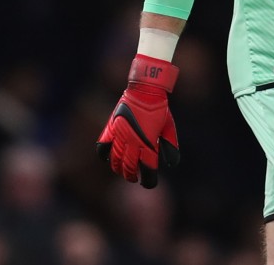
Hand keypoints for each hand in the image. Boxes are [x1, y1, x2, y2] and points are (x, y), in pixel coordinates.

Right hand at [96, 54, 179, 187]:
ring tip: (122, 170)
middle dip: (132, 176)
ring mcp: (119, 136)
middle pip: (129, 168)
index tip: (149, 183)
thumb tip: (172, 164)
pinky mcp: (110, 129)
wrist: (145, 89)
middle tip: (134, 178)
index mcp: (148, 143)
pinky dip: (104, 155)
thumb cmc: (160, 108)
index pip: (147, 170)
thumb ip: (170, 146)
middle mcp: (132, 142)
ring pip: (114, 161)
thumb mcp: (169, 128)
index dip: (148, 180)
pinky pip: (102, 147)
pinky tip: (109, 157)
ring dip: (118, 169)